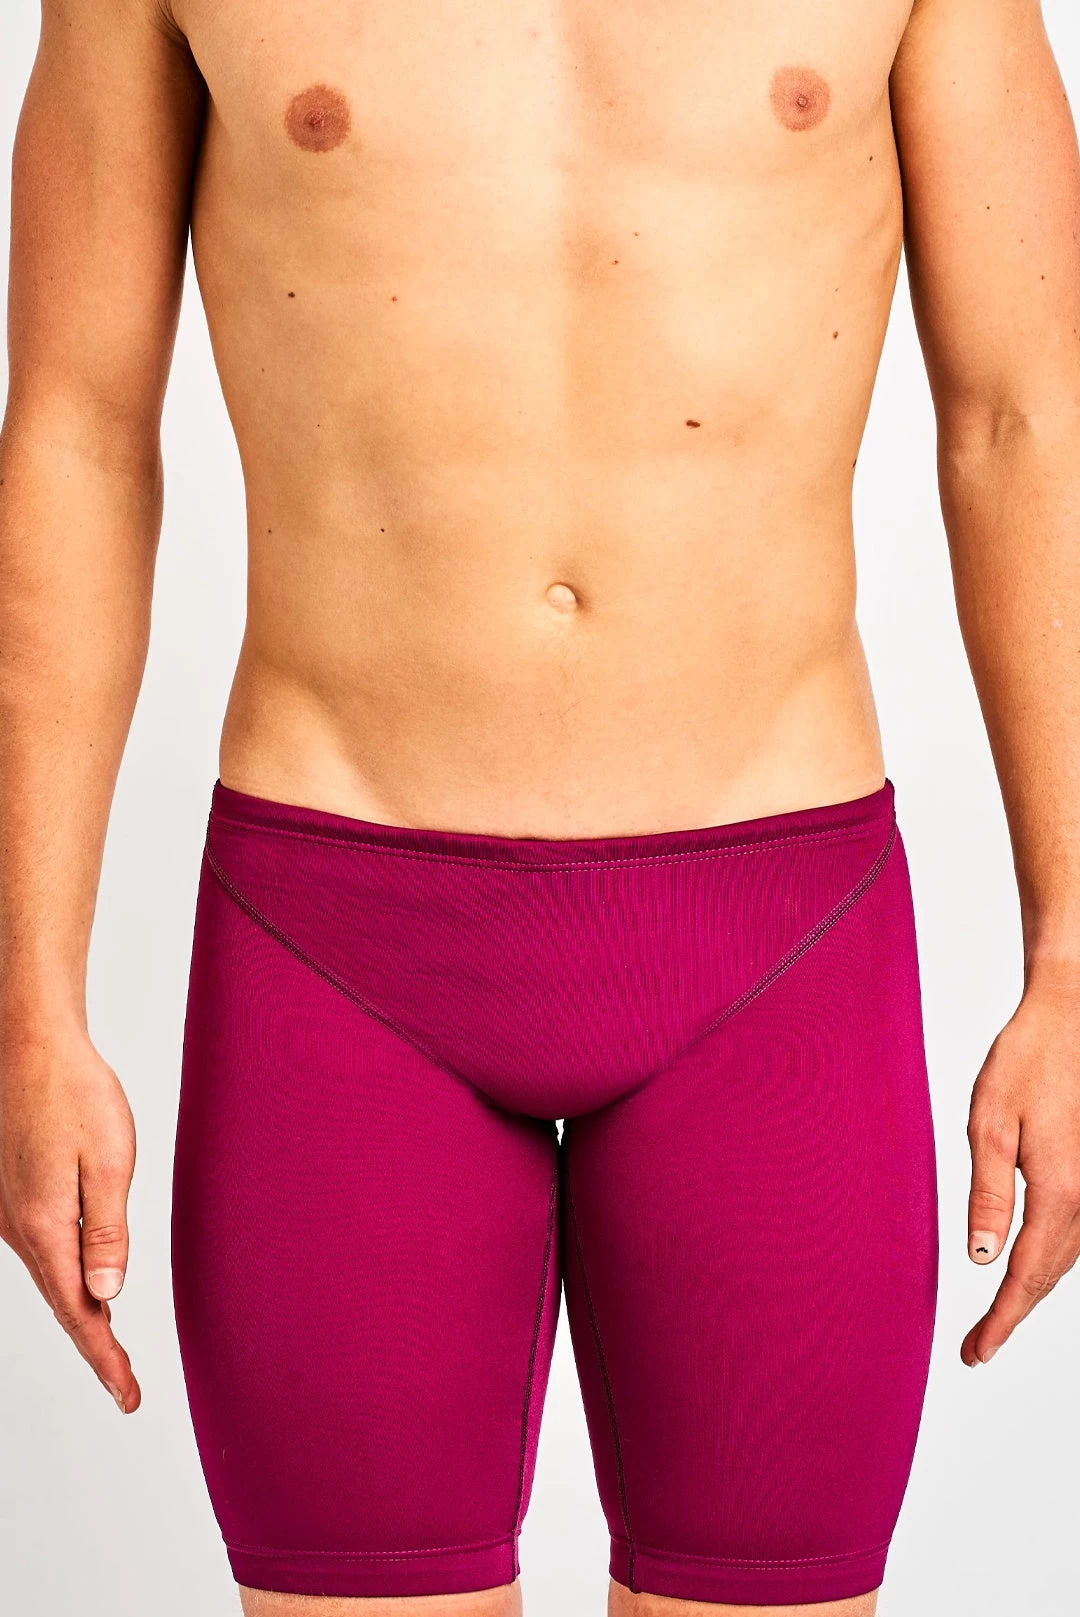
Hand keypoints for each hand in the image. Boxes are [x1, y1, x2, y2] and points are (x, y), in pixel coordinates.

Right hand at [0, 1024, 139, 1411]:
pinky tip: (85, 1279)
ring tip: (111, 1346)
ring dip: (80, 1311)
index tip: (126, 1396)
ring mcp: (11, 1212)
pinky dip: (66, 1274)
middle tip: (125, 1385)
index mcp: (44, 1226)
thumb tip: (108, 1293)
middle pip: (62, 1301)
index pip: (79, 1311)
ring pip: (50, 1275)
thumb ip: (108, 1230)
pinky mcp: (13, 1194)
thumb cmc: (74, 1092)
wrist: (32, 1046)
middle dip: (95, 1346)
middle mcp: (19, 1228)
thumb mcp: (109, 1160)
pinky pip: (43, 1248)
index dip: (105, 1358)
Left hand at [963, 968, 1079, 1365]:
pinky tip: (1032, 1262)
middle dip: (1013, 1313)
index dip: (1001, 1320)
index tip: (976, 1353)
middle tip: (978, 1347)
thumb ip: (988, 1194)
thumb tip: (983, 1258)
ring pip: (1067, 1256)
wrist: (1071, 1015)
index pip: (1025, 1275)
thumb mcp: (990, 1123)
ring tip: (998, 1315)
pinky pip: (1077, 1230)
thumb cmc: (1027, 1059)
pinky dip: (1052, 1256)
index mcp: (1060, 1191)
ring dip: (1034, 1287)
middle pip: (1049, 1275)